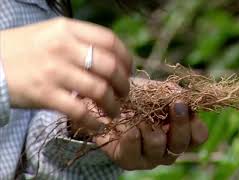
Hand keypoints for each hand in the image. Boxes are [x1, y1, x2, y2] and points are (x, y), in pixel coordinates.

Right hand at [0, 17, 131, 129]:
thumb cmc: (24, 49)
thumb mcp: (52, 34)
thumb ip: (80, 42)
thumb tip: (112, 59)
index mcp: (67, 29)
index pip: (109, 40)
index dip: (126, 58)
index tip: (128, 70)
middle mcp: (63, 48)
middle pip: (109, 67)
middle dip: (124, 84)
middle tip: (124, 94)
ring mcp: (54, 71)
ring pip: (98, 90)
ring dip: (113, 105)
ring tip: (114, 111)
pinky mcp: (44, 94)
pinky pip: (79, 111)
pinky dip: (94, 121)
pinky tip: (98, 125)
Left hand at [95, 100, 208, 169]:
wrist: (107, 105)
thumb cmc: (137, 98)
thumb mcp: (157, 90)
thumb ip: (172, 92)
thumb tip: (184, 96)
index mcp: (179, 133)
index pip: (198, 136)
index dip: (196, 123)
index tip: (184, 104)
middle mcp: (168, 149)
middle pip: (181, 144)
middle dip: (178, 122)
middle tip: (174, 104)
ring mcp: (149, 158)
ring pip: (158, 145)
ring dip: (149, 125)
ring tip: (140, 115)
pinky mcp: (129, 161)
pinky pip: (134, 149)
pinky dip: (131, 132)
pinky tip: (128, 124)